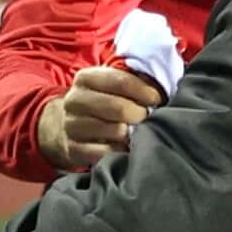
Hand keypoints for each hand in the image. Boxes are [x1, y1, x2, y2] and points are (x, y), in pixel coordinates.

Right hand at [36, 63, 164, 169]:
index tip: (158, 99)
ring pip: (115, 131)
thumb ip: (134, 80)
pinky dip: (121, 152)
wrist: (69, 126)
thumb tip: (162, 88)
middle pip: (118, 108)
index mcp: (86, 78)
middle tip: (148, 118)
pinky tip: (126, 147)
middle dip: (141, 114)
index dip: (145, 91)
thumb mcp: (112, 86)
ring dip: (132, 134)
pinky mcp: (73, 149)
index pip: (121, 81)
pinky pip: (107, 153)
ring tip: (138, 133)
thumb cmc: (103, 102)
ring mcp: (72, 126)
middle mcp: (75, 100)